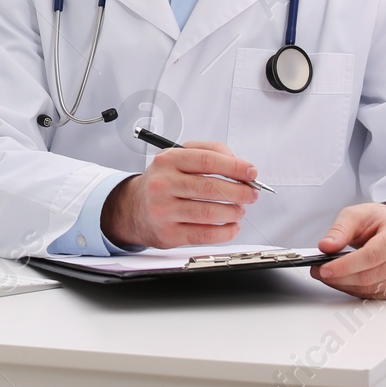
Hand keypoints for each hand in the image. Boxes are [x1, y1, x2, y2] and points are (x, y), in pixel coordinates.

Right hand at [101, 140, 258, 248]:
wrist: (134, 208)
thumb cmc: (163, 182)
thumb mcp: (179, 157)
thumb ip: (209, 152)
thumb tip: (239, 166)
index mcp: (168, 160)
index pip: (207, 161)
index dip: (234, 167)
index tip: (251, 172)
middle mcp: (163, 184)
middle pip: (211, 188)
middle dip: (240, 192)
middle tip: (251, 194)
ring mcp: (164, 210)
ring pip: (210, 213)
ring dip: (234, 212)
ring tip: (239, 210)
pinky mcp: (168, 233)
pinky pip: (205, 234)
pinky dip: (225, 232)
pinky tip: (231, 226)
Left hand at [311, 203, 385, 298]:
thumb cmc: (379, 220)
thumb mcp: (357, 215)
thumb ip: (340, 230)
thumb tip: (325, 247)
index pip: (372, 255)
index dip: (346, 265)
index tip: (325, 269)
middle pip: (371, 275)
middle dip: (341, 277)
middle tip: (319, 272)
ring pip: (372, 288)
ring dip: (345, 285)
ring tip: (328, 276)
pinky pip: (375, 295)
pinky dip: (356, 290)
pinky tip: (344, 281)